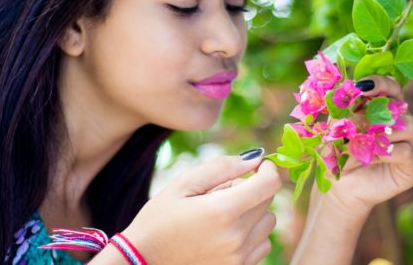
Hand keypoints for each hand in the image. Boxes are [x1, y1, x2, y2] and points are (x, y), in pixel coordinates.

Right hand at [121, 155, 281, 264]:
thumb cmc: (159, 219)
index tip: (260, 165)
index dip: (268, 169)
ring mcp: (238, 258)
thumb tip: (255, 157)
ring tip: (223, 214)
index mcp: (222, 211)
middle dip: (252, 188)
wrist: (143, 262)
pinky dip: (251, 234)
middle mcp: (236, 237)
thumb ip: (222, 167)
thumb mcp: (184, 184)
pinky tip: (226, 232)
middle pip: (267, 201)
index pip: (269, 185)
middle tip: (222, 191)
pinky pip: (262, 245)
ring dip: (254, 212)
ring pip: (268, 223)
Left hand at [314, 75, 412, 216]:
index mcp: (385, 110)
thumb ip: (345, 109)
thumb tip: (349, 89)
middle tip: (358, 121)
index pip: (391, 87)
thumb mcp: (338, 128)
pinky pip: (407, 151)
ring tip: (362, 142)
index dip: (380, 83)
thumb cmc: (339, 153)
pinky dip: (386, 152)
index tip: (361, 86)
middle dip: (377, 111)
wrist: (340, 186)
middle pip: (401, 105)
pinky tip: (371, 157)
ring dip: (382, 132)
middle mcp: (403, 124)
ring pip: (409, 126)